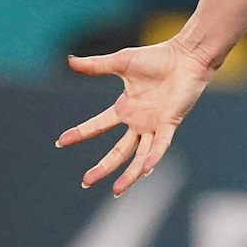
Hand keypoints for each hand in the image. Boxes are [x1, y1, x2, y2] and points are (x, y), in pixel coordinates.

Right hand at [55, 39, 214, 193]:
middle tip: (85, 182)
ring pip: (140, 156)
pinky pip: (161, 144)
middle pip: (119, 151)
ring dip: (129, 174)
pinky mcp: (170, 122)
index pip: (99, 125)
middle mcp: (139, 121)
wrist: (186, 55)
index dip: (80, 133)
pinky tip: (146, 170)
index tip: (60, 141)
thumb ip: (95, 65)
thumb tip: (69, 61)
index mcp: (126, 108)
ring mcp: (155, 124)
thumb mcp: (120, 62)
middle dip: (103, 167)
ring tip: (116, 191)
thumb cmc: (158, 57)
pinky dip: (154, 156)